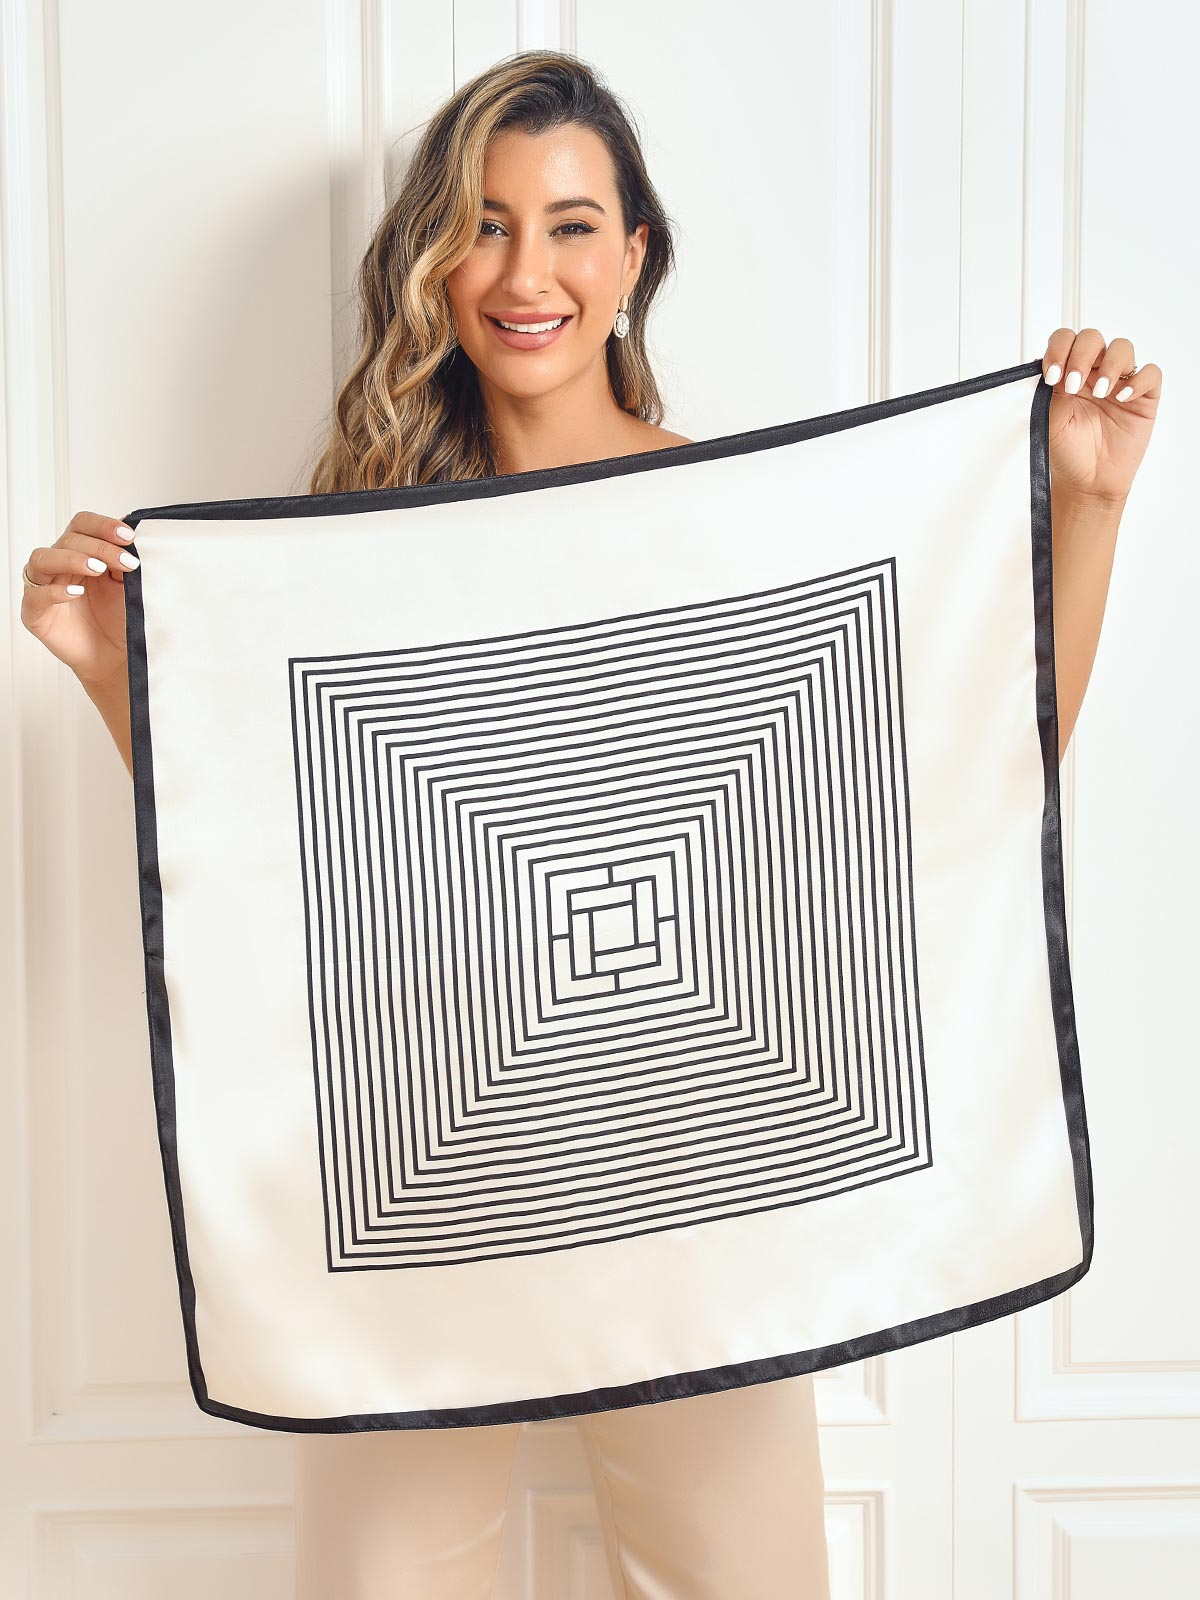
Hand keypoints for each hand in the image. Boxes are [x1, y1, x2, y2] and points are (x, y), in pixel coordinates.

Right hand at [20, 512, 138, 688]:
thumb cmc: (120, 620)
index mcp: (81, 553)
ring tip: (98, 569)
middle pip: (68, 539)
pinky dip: (55, 591)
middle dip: (100, 547)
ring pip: (43, 558)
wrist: (117, 658)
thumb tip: (134, 533)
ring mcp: (43, 587)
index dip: (102, 525)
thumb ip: (125, 560)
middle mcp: (59, 565)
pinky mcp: (35, 613)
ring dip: (72, 559)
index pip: (82, 525)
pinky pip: (36, 595)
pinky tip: (77, 593)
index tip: (128, 535)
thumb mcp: (128, 585)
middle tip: (127, 562)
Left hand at [1041, 327, 1161, 504]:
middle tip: (1073, 384)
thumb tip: (1056, 369)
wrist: (1088, 481)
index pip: (1065, 341)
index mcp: (1068, 373)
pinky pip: (1150, 374)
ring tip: (1100, 393)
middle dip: (1081, 355)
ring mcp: (1120, 382)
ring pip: (1123, 348)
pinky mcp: (1144, 396)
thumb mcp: (1051, 423)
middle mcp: (1094, 372)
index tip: (1052, 375)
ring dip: (1110, 365)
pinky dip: (1138, 380)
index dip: (1059, 349)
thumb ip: (1053, 394)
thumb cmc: (1068, 451)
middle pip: (1092, 338)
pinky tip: (1122, 398)